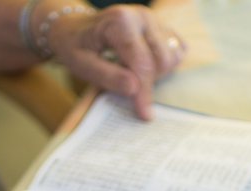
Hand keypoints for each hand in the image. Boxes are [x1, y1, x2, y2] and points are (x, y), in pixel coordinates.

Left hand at [49, 5, 185, 119]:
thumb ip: (108, 77)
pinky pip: (175, 52)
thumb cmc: (76, 47)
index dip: (145, 93)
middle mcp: (141, 16)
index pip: (142, 63)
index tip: (145, 115)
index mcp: (121, 21)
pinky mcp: (161, 26)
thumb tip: (134, 88)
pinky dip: (163, 65)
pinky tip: (144, 64)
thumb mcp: (81, 65)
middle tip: (125, 83)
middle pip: (161, 61)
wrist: (75, 30)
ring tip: (131, 71)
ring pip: (171, 57)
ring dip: (156, 73)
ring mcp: (154, 19)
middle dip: (147, 81)